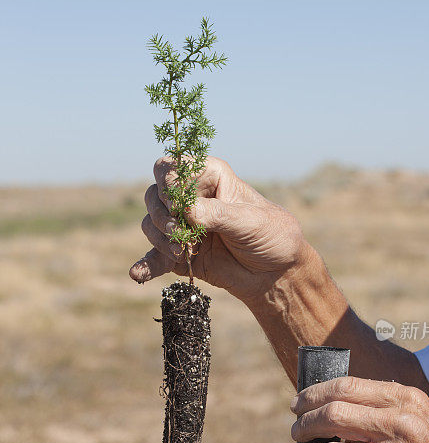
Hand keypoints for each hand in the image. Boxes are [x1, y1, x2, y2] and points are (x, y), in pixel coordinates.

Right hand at [129, 156, 308, 303]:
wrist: (276, 274)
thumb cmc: (272, 237)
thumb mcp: (250, 221)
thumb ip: (217, 214)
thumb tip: (186, 211)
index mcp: (210, 177)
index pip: (174, 167)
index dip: (168, 182)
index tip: (176, 203)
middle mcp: (192, 198)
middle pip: (155, 194)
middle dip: (161, 214)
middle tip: (179, 232)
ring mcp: (184, 226)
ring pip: (152, 224)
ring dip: (159, 239)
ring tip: (182, 254)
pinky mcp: (179, 254)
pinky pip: (154, 258)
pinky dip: (145, 266)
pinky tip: (138, 275)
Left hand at [290, 376, 428, 442]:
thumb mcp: (420, 413)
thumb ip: (382, 403)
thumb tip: (332, 399)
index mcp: (404, 401)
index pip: (344, 388)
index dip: (312, 396)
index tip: (297, 405)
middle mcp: (401, 427)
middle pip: (332, 417)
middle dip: (303, 426)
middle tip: (296, 434)